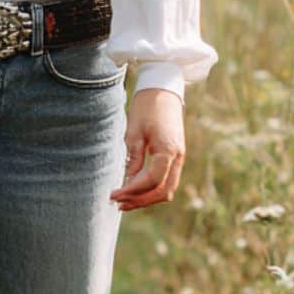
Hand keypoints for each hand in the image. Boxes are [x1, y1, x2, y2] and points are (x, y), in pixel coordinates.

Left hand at [109, 88, 185, 210]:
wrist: (163, 91)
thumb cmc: (148, 107)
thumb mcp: (135, 131)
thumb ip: (134, 157)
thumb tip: (128, 180)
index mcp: (169, 150)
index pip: (152, 181)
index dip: (132, 191)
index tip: (114, 194)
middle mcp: (178, 158)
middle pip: (163, 192)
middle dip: (140, 201)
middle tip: (118, 203)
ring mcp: (179, 158)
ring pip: (166, 189)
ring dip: (146, 198)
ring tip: (124, 201)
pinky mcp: (175, 157)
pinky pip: (166, 180)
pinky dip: (151, 189)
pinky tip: (135, 189)